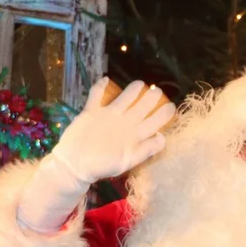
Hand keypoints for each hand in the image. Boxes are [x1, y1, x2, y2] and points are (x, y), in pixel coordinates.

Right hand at [51, 77, 175, 184]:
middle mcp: (124, 124)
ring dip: (132, 90)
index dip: (163, 114)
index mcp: (135, 135)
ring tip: (139, 84)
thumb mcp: (127, 162)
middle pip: (142, 107)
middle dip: (151, 98)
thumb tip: (161, 137)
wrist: (75, 165)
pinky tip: (104, 80)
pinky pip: (96, 96)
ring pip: (124, 98)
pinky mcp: (91, 113)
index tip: (170, 107)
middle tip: (157, 91)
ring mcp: (108, 117)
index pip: (154, 122)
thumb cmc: (101, 166)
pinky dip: (99, 88)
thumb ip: (145, 150)